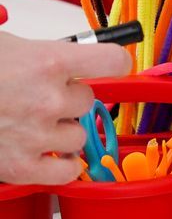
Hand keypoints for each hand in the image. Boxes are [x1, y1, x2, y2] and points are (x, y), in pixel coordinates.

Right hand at [0, 32, 131, 184]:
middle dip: (65, 99)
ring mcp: (36, 136)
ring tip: (27, 122)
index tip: (106, 66)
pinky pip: (65, 173)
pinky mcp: (19, 167)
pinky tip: (43, 153)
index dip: (111, 64)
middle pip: (87, 102)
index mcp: (49, 62)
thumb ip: (47, 56)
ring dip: (59, 131)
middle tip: (34, 96)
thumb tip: (77, 62)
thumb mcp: (9, 46)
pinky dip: (58, 166)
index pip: (114, 63)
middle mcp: (49, 99)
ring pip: (76, 136)